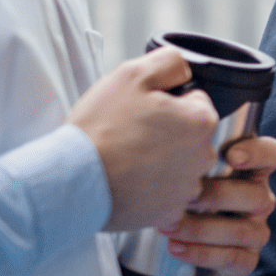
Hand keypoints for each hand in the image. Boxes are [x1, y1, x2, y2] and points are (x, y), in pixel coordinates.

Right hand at [70, 46, 217, 232]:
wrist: (72, 180)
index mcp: (202, 121)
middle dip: (169, 133)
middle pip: (191, 136)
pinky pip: (167, 195)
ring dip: (162, 162)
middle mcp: (204, 158)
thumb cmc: (101, 127)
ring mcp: (187, 188)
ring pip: (180, 166)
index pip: (196, 102)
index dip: (169, 102)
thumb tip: (185, 69)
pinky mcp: (170, 212)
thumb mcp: (132, 74)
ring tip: (129, 158)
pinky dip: (152, 189)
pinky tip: (130, 181)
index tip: (145, 111)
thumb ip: (170, 62)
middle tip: (133, 134)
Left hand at [169, 135, 275, 275]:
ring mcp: (256, 232)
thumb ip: (185, 149)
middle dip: (217, 196)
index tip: (230, 155)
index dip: (257, 153)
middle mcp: (259, 200)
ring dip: (202, 228)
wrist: (172, 255)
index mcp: (251, 171)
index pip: (272, 154)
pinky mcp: (245, 261)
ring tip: (167, 226)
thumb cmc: (178, 198)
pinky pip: (233, 258)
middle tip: (182, 196)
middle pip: (256, 195)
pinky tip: (175, 247)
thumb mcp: (183, 171)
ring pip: (242, 229)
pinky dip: (202, 253)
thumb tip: (169, 122)